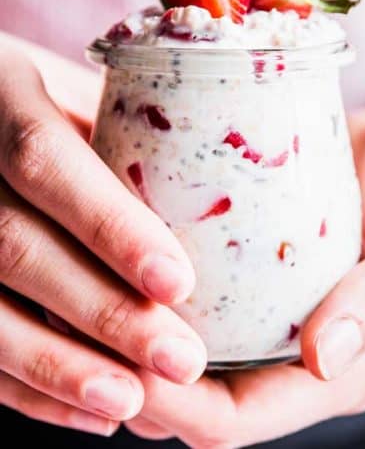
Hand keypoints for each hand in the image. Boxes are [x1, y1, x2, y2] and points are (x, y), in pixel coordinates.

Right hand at [0, 49, 206, 435]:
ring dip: (60, 365)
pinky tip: (89, 409)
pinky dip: (27, 387)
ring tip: (132, 400)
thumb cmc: (45, 94)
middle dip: (103, 312)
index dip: (110, 225)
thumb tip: (210, 192)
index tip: (178, 283)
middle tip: (182, 359)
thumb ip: (126, 134)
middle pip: (15, 246)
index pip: (44, 160)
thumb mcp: (81, 90)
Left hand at [125, 72, 364, 446]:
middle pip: (198, 390)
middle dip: (138, 372)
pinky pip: (201, 291)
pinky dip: (158, 285)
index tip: (122, 365)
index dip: (176, 407)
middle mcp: (298, 347)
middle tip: (84, 321)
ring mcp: (276, 308)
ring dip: (137, 329)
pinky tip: (126, 251)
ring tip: (88, 288)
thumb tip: (324, 362)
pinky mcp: (262, 268)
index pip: (240, 419)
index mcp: (340, 366)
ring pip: (189, 344)